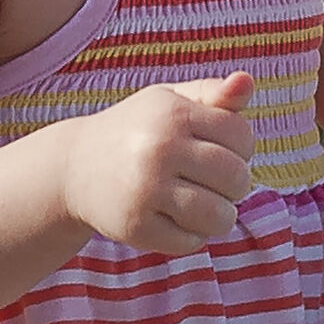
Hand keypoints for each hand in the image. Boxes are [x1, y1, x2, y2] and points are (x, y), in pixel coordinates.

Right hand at [59, 72, 256, 255]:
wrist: (75, 166)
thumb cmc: (138, 130)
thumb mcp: (171, 102)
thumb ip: (214, 93)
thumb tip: (247, 81)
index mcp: (173, 113)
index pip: (242, 136)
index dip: (242, 149)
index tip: (224, 152)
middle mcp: (159, 149)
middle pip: (236, 178)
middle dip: (236, 186)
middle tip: (216, 184)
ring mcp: (146, 189)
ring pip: (218, 216)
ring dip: (220, 217)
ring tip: (206, 207)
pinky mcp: (135, 226)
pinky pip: (190, 242)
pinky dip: (192, 237)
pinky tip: (176, 221)